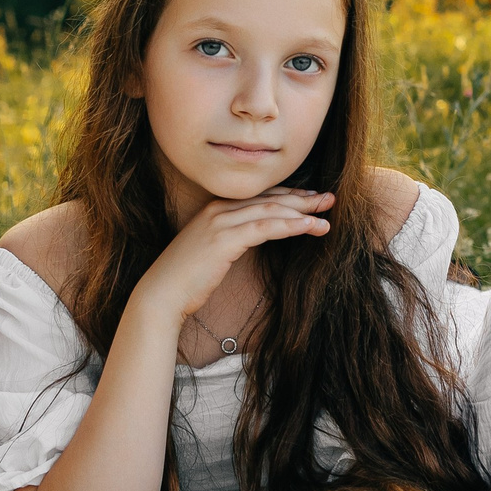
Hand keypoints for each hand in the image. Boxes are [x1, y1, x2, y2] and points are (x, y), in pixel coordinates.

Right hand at [135, 188, 334, 322]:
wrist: (162, 293)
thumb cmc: (187, 279)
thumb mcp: (213, 252)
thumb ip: (232, 239)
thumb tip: (257, 236)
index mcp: (216, 208)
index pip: (260, 197)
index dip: (289, 196)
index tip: (312, 199)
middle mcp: (219, 209)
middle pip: (269, 199)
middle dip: (302, 199)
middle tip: (329, 200)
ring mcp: (220, 221)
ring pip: (271, 210)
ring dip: (303, 212)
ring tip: (327, 216)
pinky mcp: (225, 239)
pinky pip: (266, 227)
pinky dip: (291, 225)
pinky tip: (310, 227)